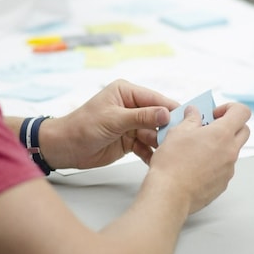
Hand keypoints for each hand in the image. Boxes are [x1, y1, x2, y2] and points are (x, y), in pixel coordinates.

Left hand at [40, 79, 179, 168]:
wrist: (64, 148)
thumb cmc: (82, 126)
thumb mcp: (114, 119)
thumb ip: (142, 117)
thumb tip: (166, 113)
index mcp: (127, 92)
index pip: (156, 99)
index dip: (171, 109)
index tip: (188, 119)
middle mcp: (132, 106)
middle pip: (158, 117)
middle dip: (168, 129)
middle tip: (180, 140)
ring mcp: (132, 125)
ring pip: (154, 134)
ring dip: (161, 143)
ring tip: (170, 153)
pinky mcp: (130, 141)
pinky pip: (147, 146)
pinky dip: (151, 154)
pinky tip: (157, 161)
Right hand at [148, 102, 250, 213]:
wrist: (169, 194)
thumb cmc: (172, 163)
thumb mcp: (177, 132)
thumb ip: (190, 119)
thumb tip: (194, 112)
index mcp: (222, 134)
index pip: (242, 112)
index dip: (230, 108)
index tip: (215, 114)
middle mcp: (230, 151)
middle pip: (244, 131)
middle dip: (230, 126)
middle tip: (210, 128)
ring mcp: (228, 169)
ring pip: (232, 150)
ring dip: (221, 145)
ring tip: (197, 149)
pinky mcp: (223, 184)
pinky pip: (224, 168)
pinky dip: (215, 163)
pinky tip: (195, 166)